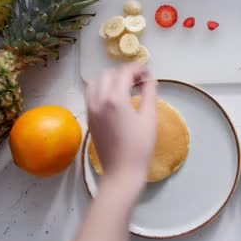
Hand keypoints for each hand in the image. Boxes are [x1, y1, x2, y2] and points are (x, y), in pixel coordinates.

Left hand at [85, 64, 157, 186]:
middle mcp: (99, 100)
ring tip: (126, 86)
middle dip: (124, 72)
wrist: (122, 171)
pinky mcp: (89, 118)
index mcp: (115, 98)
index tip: (149, 73)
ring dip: (111, 79)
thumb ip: (149, 93)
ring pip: (96, 82)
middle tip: (140, 80)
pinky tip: (115, 98)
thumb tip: (150, 79)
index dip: (138, 69)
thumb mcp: (149, 118)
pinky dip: (102, 89)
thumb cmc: (140, 147)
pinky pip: (92, 94)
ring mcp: (91, 109)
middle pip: (109, 74)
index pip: (125, 72)